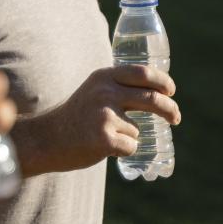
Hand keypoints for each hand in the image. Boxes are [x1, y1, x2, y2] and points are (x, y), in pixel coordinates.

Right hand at [31, 65, 178, 172]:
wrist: (46, 139)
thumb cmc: (74, 118)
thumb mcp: (93, 91)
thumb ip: (116, 87)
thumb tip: (156, 94)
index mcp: (103, 77)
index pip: (142, 72)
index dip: (162, 81)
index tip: (171, 91)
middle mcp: (105, 92)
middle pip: (152, 98)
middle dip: (170, 110)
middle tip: (176, 118)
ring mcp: (105, 115)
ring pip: (137, 129)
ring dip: (128, 137)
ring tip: (103, 137)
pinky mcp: (105, 138)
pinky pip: (131, 147)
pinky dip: (123, 151)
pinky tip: (102, 148)